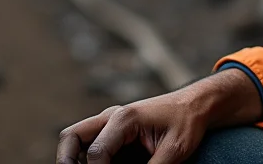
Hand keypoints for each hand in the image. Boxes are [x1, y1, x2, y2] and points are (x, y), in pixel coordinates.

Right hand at [56, 69, 262, 163]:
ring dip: (74, 160)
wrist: (196, 105)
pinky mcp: (114, 132)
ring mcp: (109, 123)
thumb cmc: (187, 124)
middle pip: (71, 136)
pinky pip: (90, 145)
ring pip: (75, 139)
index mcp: (124, 118)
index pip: (97, 153)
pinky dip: (87, 160)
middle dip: (65, 161)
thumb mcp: (174, 151)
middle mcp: (110, 117)